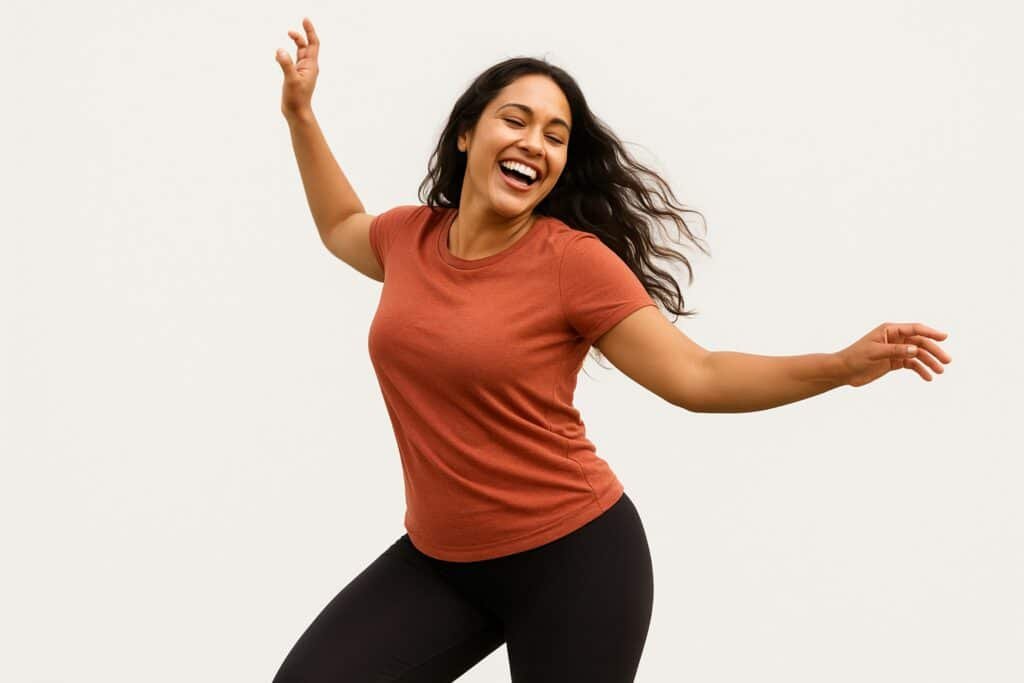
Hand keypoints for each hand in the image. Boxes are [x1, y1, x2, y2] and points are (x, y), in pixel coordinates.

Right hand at [275, 17, 319, 118]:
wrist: (297, 113)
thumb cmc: (297, 99)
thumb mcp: (291, 80)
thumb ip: (286, 64)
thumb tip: (280, 51)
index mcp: (311, 66)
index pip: (313, 44)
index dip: (310, 31)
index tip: (305, 20)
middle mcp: (308, 67)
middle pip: (306, 46)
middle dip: (301, 35)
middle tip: (290, 30)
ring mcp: (302, 72)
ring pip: (299, 53)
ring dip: (295, 43)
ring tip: (288, 34)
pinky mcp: (295, 76)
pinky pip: (292, 61)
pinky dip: (286, 55)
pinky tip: (278, 56)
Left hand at [837, 322, 951, 386]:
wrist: (843, 371)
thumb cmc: (855, 357)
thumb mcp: (875, 352)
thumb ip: (895, 351)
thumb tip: (915, 349)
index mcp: (890, 330)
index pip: (914, 329)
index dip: (930, 332)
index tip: (944, 337)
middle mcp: (895, 338)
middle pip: (920, 342)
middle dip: (934, 351)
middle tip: (947, 361)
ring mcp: (896, 350)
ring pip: (917, 354)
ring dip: (929, 362)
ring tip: (939, 372)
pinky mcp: (894, 362)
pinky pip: (911, 364)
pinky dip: (920, 370)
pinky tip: (928, 377)